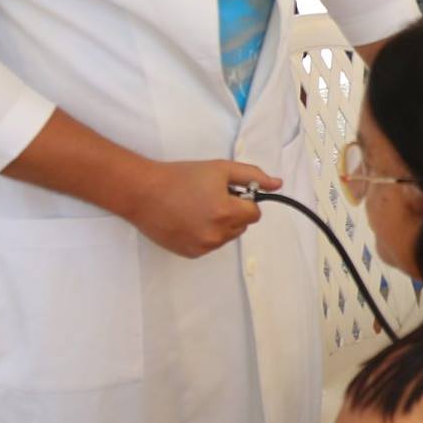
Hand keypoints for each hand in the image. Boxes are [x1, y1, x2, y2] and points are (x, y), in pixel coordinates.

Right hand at [131, 159, 276, 257]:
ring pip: (227, 236)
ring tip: (197, 208)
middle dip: (233, 212)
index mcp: (227, 213)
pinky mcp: (190, 254)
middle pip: (242, 226)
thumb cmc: (182, 177)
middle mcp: (217, 234)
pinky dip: (206, 234)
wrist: (144, 193)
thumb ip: (252, 175)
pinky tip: (189, 220)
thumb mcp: (220, 169)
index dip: (244, 200)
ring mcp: (203, 247)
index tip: (228, 192)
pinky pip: (210, 245)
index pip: (254, 213)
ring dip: (221, 224)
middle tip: (210, 197)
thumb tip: (278, 184)